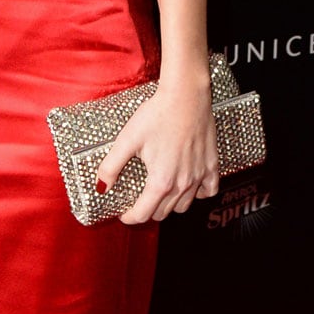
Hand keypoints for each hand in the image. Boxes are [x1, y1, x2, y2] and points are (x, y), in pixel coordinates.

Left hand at [96, 78, 218, 224]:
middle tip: (137, 200)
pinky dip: (197, 194)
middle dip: (147, 210)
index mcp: (161, 181)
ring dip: (170, 204)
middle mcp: (182, 184)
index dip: (130, 217)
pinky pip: (208, 191)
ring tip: (158, 193)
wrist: (186, 96)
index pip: (144, 214)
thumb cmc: (157, 115)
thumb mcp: (127, 140)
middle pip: (162, 213)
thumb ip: (111, 166)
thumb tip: (101, 187)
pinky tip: (187, 185)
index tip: (123, 213)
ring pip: (184, 206)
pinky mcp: (212, 166)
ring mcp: (199, 176)